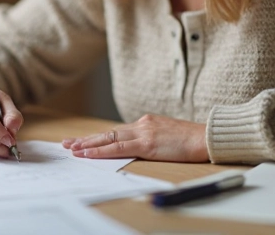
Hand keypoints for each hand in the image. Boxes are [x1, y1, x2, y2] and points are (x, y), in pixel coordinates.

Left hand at [61, 114, 208, 162]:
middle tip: (68, 143)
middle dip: (86, 139)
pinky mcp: (147, 144)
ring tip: (72, 149)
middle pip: (108, 132)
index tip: (83, 140)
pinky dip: (100, 151)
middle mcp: (142, 124)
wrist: (207, 137)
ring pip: (108, 138)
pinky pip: (118, 147)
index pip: (117, 130)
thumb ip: (152, 138)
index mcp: (146, 122)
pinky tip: (88, 153)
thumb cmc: (192, 140)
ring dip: (88, 145)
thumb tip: (139, 147)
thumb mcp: (168, 136)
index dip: (98, 137)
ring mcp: (143, 133)